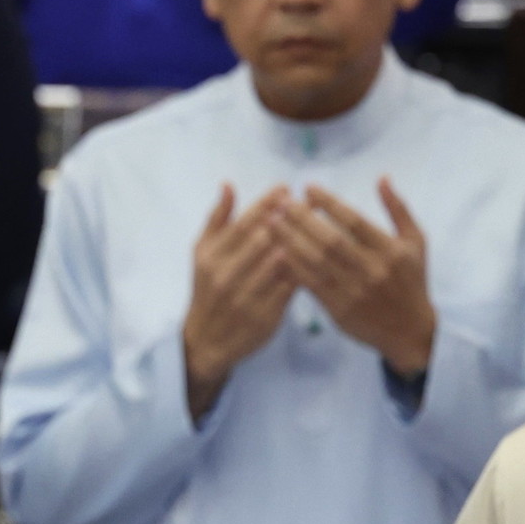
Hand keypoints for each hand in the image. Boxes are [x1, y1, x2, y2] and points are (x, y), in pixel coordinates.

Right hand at [182, 184, 298, 418]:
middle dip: (288, 219)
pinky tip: (321, 257)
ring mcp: (247, 297)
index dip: (266, 203)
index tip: (286, 188)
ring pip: (280, 263)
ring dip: (301, 242)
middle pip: (264, 240)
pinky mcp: (266, 316)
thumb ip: (217, 219)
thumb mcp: (203, 253)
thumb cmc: (209, 288)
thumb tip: (229, 184)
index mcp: (213, 256)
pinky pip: (290, 288)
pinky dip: (305, 271)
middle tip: (311, 202)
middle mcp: (227, 275)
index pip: (244, 223)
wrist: (208, 340)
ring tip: (321, 224)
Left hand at [275, 179, 436, 380]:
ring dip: (290, 239)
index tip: (307, 187)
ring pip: (316, 261)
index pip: (354, 221)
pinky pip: (311, 284)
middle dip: (302, 218)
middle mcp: (372, 271)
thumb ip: (398, 209)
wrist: (410, 332)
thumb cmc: (411, 280)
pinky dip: (293, 266)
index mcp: (390, 251)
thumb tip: (382, 177)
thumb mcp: (415, 242)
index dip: (328, 202)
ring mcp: (355, 292)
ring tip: (271, 221)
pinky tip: (277, 251)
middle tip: (281, 202)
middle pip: (330, 239)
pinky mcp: (340, 310)